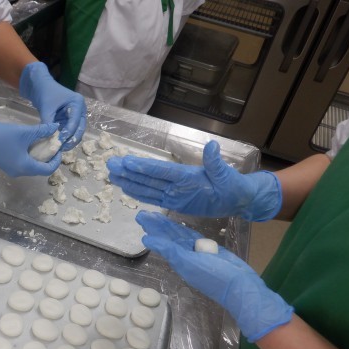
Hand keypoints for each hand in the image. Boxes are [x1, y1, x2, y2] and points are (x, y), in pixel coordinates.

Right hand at [0, 116, 60, 176]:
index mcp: (26, 167)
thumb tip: (56, 128)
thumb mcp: (24, 132)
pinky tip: (32, 143)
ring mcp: (12, 169)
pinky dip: (31, 155)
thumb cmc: (0, 136)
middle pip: (40, 169)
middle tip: (53, 144)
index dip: (56, 160)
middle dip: (49, 157)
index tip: (59, 148)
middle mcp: (20, 172)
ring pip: (32, 165)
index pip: (47, 170)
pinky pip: (24, 163)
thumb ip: (42, 131)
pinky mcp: (7, 164)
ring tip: (44, 141)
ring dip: (40, 156)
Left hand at [19, 62, 85, 150]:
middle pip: (80, 128)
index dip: (68, 132)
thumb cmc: (45, 92)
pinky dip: (64, 139)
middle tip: (62, 148)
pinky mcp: (68, 121)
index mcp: (77, 103)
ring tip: (60, 148)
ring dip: (69, 141)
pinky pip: (69, 132)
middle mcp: (80, 110)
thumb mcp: (46, 107)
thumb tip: (49, 138)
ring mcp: (75, 116)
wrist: (39, 86)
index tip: (60, 141)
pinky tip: (58, 145)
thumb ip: (48, 122)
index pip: (75, 121)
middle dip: (72, 139)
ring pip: (76, 132)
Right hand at [108, 140, 281, 220]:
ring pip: (147, 187)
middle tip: (110, 164)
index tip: (126, 161)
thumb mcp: (227, 175)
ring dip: (130, 182)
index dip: (144, 167)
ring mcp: (174, 193)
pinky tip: (127, 190)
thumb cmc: (234, 186)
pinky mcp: (174, 203)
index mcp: (186, 175)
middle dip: (129, 172)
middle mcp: (176, 182)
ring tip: (113, 176)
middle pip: (148, 177)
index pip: (161, 171)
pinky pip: (153, 198)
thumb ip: (215, 163)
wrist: (238, 199)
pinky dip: (139, 195)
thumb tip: (212, 145)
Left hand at [136, 211, 292, 341]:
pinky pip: (193, 238)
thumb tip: (148, 240)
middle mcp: (185, 255)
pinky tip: (178, 226)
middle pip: (169, 237)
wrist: (240, 286)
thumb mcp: (190, 263)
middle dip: (157, 226)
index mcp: (178, 259)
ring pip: (179, 236)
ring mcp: (197, 253)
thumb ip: (170, 250)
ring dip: (168, 226)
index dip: (153, 229)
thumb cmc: (214, 277)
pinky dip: (185, 231)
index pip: (162, 240)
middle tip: (143, 213)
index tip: (142, 218)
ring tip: (155, 215)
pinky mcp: (209, 250)